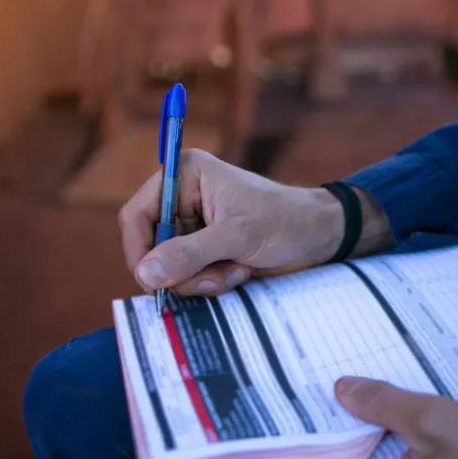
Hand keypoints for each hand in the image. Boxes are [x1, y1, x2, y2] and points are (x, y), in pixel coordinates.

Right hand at [119, 149, 375, 294]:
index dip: (139, 250)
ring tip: (235, 272)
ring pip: (170, 267)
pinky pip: (189, 276)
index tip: (153, 280)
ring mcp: (194, 226)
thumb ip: (189, 254)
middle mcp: (183, 198)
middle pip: (152, 247)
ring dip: (200, 279)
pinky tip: (239, 273)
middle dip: (181, 271)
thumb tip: (145, 274)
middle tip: (213, 280)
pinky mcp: (206, 249)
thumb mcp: (237, 237)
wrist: (320, 237)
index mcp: (185, 176)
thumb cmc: (285, 222)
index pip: (137, 215)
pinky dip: (210, 282)